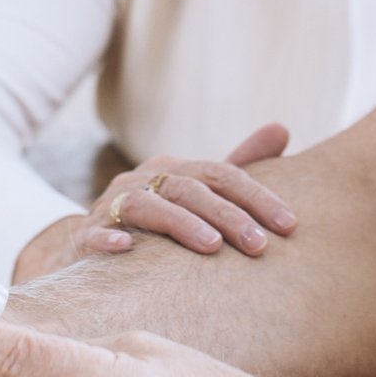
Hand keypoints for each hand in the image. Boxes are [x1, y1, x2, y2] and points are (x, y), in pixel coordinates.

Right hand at [14, 123, 296, 281]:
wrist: (87, 244)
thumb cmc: (157, 217)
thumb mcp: (198, 190)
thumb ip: (239, 164)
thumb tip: (282, 128)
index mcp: (175, 170)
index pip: (222, 175)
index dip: (257, 197)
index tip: (290, 224)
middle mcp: (144, 180)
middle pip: (190, 190)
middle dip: (228, 216)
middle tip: (259, 245)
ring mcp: (112, 206)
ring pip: (147, 206)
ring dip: (180, 224)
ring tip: (211, 247)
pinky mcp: (85, 237)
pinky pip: (95, 234)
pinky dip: (110, 238)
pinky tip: (127, 248)